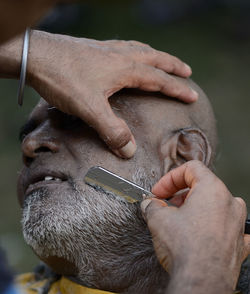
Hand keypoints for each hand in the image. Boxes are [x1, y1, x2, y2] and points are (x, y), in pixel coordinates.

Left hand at [27, 30, 196, 157]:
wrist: (35, 55)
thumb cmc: (63, 78)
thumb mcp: (89, 108)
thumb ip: (112, 130)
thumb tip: (130, 150)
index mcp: (124, 69)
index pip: (159, 80)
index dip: (176, 89)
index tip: (192, 94)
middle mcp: (120, 55)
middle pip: (155, 58)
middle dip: (173, 66)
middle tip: (187, 71)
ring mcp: (107, 49)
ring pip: (140, 49)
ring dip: (156, 55)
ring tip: (163, 60)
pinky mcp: (94, 48)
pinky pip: (124, 46)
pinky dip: (135, 50)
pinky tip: (129, 54)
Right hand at [141, 161, 249, 293]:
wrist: (201, 282)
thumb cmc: (186, 248)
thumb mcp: (158, 220)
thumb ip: (152, 206)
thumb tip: (149, 205)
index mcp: (213, 190)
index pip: (191, 169)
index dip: (170, 178)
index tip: (159, 191)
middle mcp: (229, 203)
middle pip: (203, 186)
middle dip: (180, 195)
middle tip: (165, 206)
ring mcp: (238, 224)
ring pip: (216, 206)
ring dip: (197, 209)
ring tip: (181, 221)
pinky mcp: (239, 243)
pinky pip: (228, 228)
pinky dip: (214, 227)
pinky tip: (203, 234)